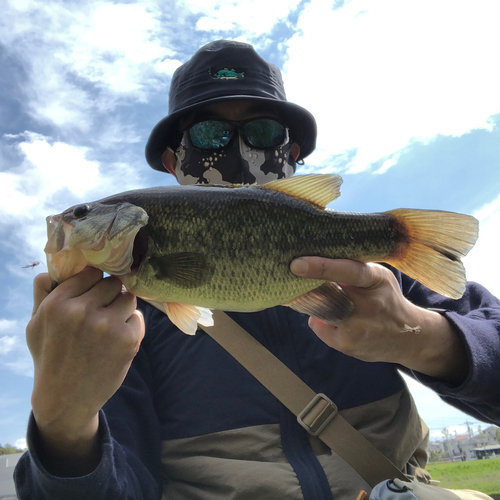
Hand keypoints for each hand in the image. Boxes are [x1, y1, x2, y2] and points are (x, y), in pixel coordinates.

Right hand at [26, 267, 144, 474]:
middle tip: (102, 312)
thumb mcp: (35, 324)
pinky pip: (138, 317)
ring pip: (128, 298)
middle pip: (112, 284)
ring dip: (122, 309)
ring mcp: (106, 326)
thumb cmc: (50, 357)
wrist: (65, 400)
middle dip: (109, 296)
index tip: (93, 294)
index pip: (91, 274)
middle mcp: (82, 311)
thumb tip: (56, 268)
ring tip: (109, 326)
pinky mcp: (127, 340)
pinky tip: (117, 340)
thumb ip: (43, 293)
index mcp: (57, 304)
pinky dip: (131, 326)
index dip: (94, 283)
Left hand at [290, 257, 467, 383]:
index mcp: (376, 280)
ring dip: (318, 303)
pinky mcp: (347, 344)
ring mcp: (357, 327)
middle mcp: (368, 305)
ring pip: (319, 309)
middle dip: (310, 286)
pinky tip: (339, 322)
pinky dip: (322, 321)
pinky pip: (318, 326)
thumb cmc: (386, 299)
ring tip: (334, 303)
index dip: (321, 267)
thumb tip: (315, 262)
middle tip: (300, 279)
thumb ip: (353, 269)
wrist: (410, 337)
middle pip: (325, 292)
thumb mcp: (378, 277)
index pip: (348, 271)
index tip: (296, 264)